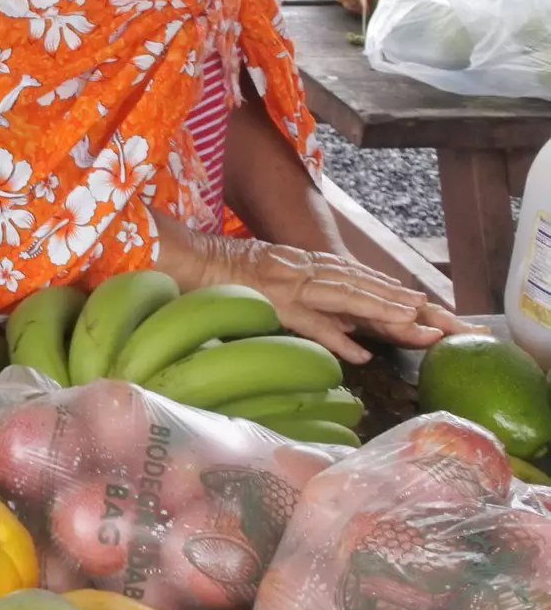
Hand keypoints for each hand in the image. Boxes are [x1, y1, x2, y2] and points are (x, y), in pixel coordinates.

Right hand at [163, 225, 473, 363]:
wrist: (176, 256)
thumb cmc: (210, 271)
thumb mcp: (257, 278)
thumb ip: (290, 296)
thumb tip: (326, 320)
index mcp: (295, 262)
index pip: (348, 273)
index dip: (382, 286)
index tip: (413, 299)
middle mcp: (295, 268)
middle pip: (355, 281)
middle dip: (395, 297)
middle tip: (433, 313)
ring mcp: (284, 283)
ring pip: (342, 293)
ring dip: (380, 307)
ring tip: (412, 320)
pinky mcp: (268, 300)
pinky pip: (307, 319)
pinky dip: (335, 335)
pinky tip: (359, 353)